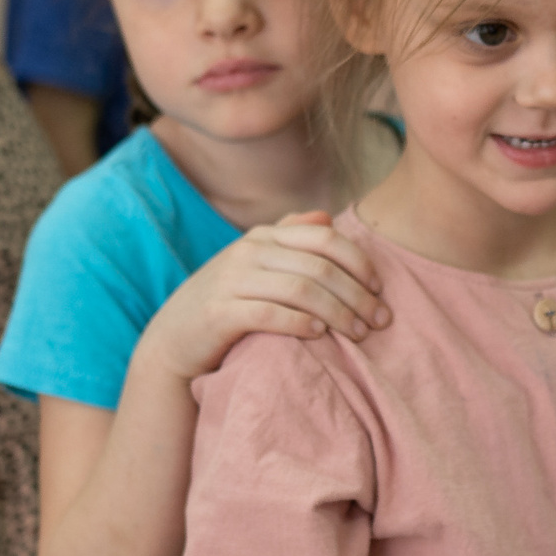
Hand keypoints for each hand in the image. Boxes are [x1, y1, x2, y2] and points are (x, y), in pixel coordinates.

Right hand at [143, 212, 387, 382]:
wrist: (174, 338)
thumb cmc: (227, 302)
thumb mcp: (255, 264)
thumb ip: (289, 237)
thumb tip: (326, 216)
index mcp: (264, 237)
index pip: (325, 238)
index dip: (360, 262)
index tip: (380, 289)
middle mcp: (249, 251)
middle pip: (320, 267)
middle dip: (358, 295)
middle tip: (380, 321)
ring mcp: (232, 280)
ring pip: (302, 290)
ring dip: (339, 313)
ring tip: (359, 333)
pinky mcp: (219, 313)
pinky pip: (270, 314)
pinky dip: (300, 324)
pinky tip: (320, 336)